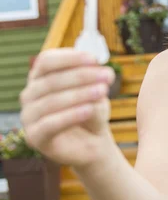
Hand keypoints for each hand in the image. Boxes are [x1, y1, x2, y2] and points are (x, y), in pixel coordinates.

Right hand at [20, 48, 114, 167]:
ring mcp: (29, 116)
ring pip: (51, 102)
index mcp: (41, 76)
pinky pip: (49, 124)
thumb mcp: (97, 91)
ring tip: (102, 91)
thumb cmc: (92, 109)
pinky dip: (70, 115)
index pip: (47, 61)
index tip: (95, 59)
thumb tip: (103, 73)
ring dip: (79, 94)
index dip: (70, 58)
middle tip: (107, 76)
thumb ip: (97, 81)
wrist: (93, 141)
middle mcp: (30, 94)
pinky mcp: (34, 137)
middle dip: (82, 76)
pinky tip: (89, 110)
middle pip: (51, 80)